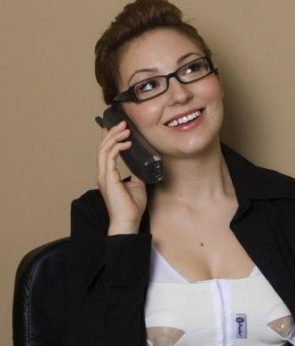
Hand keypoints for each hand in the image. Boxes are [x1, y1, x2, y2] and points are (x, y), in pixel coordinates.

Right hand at [96, 120, 147, 234]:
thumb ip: (136, 174)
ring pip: (104, 149)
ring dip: (115, 137)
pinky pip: (109, 157)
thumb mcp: (137, 185)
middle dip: (112, 133)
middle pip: (103, 147)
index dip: (108, 138)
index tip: (113, 127)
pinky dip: (117, 148)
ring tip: (125, 129)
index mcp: (108, 175)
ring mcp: (104, 176)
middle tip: (123, 124)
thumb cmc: (131, 207)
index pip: (105, 152)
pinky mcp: (108, 178)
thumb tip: (141, 164)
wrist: (128, 221)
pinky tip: (126, 143)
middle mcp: (103, 173)